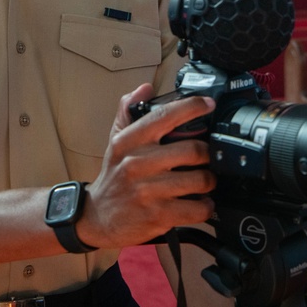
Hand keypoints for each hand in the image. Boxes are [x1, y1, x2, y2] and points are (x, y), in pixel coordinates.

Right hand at [78, 83, 217, 249]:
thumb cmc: (113, 176)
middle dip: (208, 154)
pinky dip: (205, 207)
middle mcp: (137, 163)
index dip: (191, 107)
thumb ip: (128, 112)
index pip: (164, 116)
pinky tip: (201, 203)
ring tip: (206, 181)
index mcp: (129, 141)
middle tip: (208, 157)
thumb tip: (144, 88)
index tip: (208, 104)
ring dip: (209, 181)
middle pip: (192, 150)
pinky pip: (196, 209)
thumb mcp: (116, 142)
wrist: (97, 217)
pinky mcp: (158, 216)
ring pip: (199, 180)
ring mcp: (148, 191)